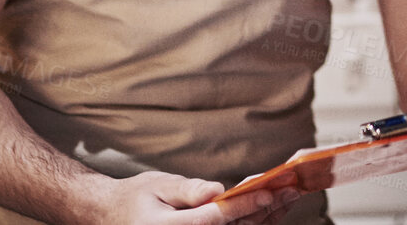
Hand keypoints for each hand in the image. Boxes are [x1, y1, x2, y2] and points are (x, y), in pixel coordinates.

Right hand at [88, 171, 293, 224]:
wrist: (114, 217)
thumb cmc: (136, 199)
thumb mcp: (158, 186)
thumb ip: (188, 190)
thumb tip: (216, 190)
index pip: (218, 217)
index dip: (246, 205)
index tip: (270, 191)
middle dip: (267, 209)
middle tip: (292, 188)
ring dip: (266, 216)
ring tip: (290, 195)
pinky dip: (254, 220)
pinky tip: (273, 208)